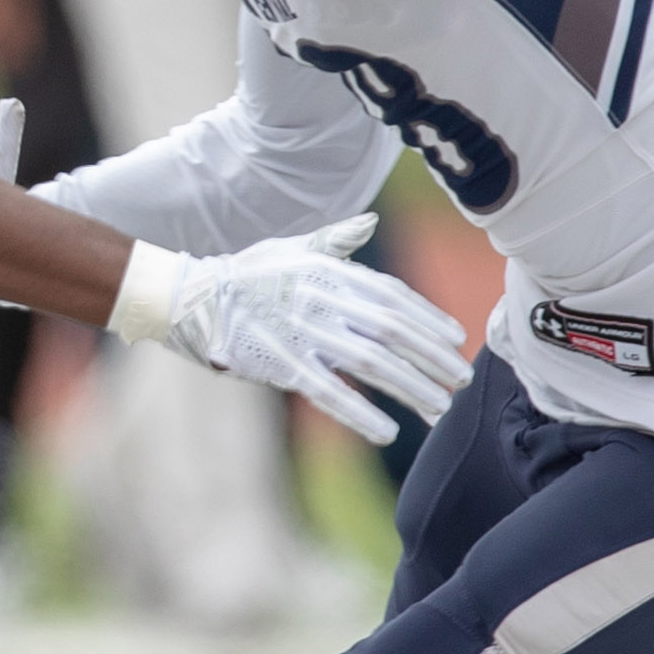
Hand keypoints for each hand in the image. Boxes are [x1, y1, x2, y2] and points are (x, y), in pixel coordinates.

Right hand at [136, 215, 474, 446]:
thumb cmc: (247, 274)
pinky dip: (361, 413)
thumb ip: (336, 240)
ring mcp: (303, 333)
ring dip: (411, 387)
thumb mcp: (292, 249)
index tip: (456, 339)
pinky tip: (389, 430)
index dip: (428, 319)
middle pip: (393, 331)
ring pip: (372, 364)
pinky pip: (330, 392)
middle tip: (460, 379)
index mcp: (329, 271)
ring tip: (438, 407)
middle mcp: (322, 298)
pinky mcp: (282, 364)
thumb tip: (369, 222)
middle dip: (431, 357)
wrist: (193, 297)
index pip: (393, 297)